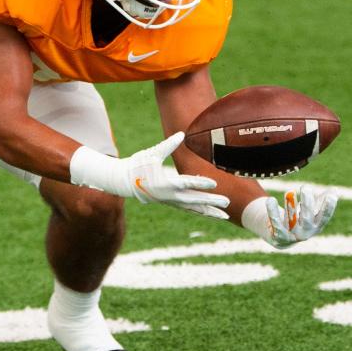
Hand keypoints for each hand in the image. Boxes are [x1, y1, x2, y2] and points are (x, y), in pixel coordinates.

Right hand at [69, 132, 229, 218]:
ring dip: (209, 212)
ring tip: (225, 216)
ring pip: (193, 209)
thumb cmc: (137, 165)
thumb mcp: (151, 153)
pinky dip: (200, 211)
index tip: (214, 183)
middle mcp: (169, 195)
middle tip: (227, 202)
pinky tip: (211, 213)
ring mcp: (170, 201)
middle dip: (211, 201)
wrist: (124, 182)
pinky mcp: (171, 202)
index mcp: (165, 183)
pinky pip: (189, 209)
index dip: (200, 183)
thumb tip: (182, 134)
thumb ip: (168, 145)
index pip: (186, 183)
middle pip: (194, 199)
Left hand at [257, 186, 337, 248]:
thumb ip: (321, 200)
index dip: (328, 207)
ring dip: (290, 206)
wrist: (281, 238)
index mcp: (316, 225)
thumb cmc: (299, 219)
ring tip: (289, 191)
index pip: (324, 217)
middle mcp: (305, 232)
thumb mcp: (312, 211)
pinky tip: (270, 199)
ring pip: (291, 220)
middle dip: (307, 203)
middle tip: (306, 187)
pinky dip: (272, 211)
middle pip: (306, 218)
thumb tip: (335, 190)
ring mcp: (291, 235)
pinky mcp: (278, 235)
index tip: (331, 196)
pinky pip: (275, 222)